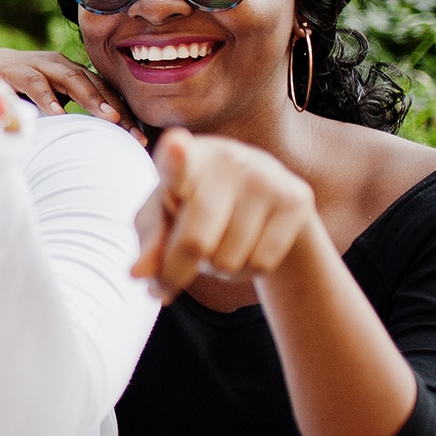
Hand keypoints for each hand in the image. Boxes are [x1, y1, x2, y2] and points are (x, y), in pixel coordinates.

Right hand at [0, 48, 143, 143]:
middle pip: (96, 85)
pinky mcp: (14, 69)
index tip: (140, 139)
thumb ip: (70, 117)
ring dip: (92, 98)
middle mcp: (60, 66)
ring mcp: (38, 65)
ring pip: (72, 79)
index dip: (124, 113)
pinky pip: (35, 83)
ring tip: (109, 118)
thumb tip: (97, 147)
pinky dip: (47, 98)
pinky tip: (57, 113)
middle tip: (133, 132)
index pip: (105, 92)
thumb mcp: (50, 103)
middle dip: (116, 108)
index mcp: (72, 74)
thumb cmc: (19, 91)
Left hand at [133, 128, 319, 303]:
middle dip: (174, 274)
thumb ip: (150, 241)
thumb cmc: (194, 203)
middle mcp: (228, 160)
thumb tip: (139, 275)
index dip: (176, 156)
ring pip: (227, 261)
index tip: (175, 147)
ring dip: (212, 270)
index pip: (177, 160)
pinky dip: (241, 273)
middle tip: (161, 288)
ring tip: (215, 245)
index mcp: (186, 156)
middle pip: (196, 241)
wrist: (260, 190)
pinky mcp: (295, 199)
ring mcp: (265, 177)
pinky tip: (241, 250)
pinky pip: (259, 264)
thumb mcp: (164, 216)